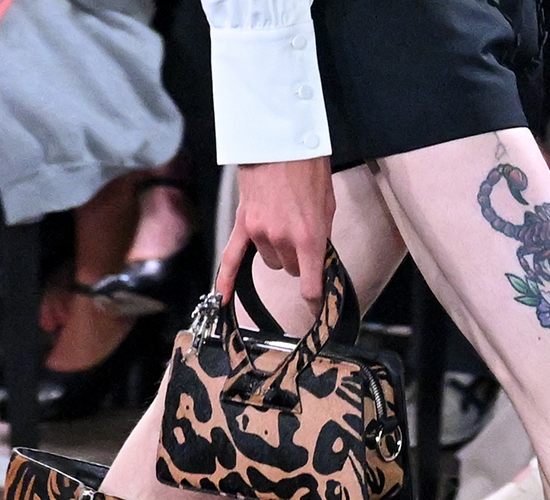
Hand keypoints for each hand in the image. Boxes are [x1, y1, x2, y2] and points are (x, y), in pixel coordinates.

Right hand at [217, 157, 335, 305]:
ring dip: (277, 250)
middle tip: (303, 232)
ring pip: (270, 260)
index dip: (315, 298)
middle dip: (299, 257)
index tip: (317, 308)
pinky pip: (232, 258)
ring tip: (282, 222)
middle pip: (290, 269)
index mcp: (308, 236)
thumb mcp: (327, 205)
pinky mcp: (243, 224)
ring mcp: (260, 233)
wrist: (281, 141)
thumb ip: (321, 236)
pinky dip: (227, 279)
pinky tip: (222, 298)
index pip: (310, 283)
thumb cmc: (308, 168)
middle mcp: (282, 239)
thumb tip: (317, 259)